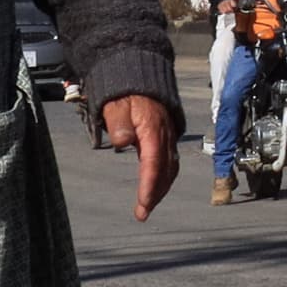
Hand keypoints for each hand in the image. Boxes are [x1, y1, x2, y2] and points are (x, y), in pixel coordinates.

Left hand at [97, 92, 178, 218]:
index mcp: (152, 129)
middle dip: (155, 194)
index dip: (149, 186)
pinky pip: (171, 161)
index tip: (143, 204)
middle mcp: (164, 135)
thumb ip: (119, 123)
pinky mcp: (167, 136)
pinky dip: (165, 177)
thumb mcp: (116, 105)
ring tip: (149, 204)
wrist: (139, 74)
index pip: (153, 163)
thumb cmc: (124, 91)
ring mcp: (168, 136)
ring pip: (170, 167)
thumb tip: (122, 141)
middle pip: (165, 170)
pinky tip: (157, 184)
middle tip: (143, 213)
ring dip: (161, 188)